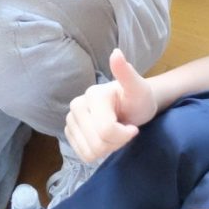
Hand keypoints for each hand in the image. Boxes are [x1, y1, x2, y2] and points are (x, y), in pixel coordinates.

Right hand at [64, 48, 155, 162]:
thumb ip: (126, 74)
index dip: (124, 135)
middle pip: (98, 143)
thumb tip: (116, 53)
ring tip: (115, 134)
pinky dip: (97, 152)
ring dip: (107, 148)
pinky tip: (104, 139)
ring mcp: (71, 120)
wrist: (130, 107)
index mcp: (92, 95)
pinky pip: (82, 154)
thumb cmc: (137, 99)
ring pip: (90, 152)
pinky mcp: (70, 132)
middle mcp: (76, 106)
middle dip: (116, 142)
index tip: (133, 127)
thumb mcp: (138, 88)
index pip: (107, 130)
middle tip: (124, 130)